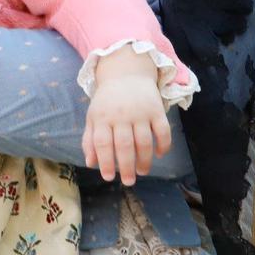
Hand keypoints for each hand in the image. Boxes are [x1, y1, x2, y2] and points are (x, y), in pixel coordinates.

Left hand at [82, 49, 172, 186]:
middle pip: (124, 145)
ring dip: (145, 160)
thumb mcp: (93, 117)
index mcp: (102, 117)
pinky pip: (163, 130)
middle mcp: (121, 115)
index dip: (105, 162)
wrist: (126, 72)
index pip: (102, 143)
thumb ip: (90, 140)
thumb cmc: (107, 101)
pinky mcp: (156, 109)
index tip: (109, 177)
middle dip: (127, 166)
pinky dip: (164, 144)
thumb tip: (91, 164)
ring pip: (144, 141)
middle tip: (128, 182)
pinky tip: (160, 155)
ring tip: (142, 172)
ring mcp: (140, 112)